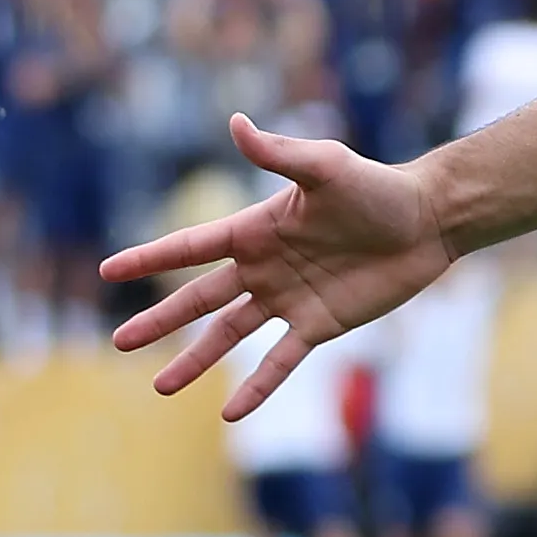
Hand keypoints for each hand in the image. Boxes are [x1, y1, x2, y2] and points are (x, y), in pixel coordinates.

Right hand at [100, 112, 454, 413]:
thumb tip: (236, 123)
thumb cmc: (376, 187)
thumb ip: (278, 154)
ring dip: (194, 360)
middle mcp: (263, 267)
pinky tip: (230, 413)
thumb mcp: (325, 167)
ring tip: (160, 386)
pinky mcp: (318, 325)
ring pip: (228, 335)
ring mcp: (288, 299)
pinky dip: (256, 387)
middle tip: (118, 341)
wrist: (426, 222)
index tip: (109, 271)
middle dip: (159, 320)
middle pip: (198, 299)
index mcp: (254, 230)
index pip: (190, 248)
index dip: (150, 259)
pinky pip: (279, 361)